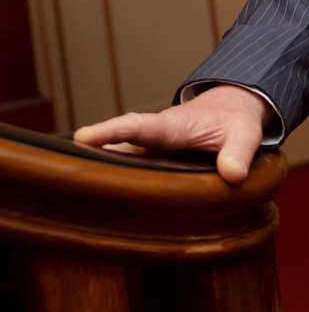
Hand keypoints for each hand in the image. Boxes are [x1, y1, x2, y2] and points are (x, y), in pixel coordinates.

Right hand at [73, 84, 268, 185]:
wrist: (232, 111)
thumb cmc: (236, 121)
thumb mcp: (246, 133)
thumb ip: (239, 153)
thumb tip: (233, 176)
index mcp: (173, 126)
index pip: (140, 127)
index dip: (114, 132)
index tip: (84, 136)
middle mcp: (153, 138)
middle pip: (116, 144)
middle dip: (91, 152)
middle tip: (59, 164)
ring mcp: (147, 151)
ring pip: (115, 158)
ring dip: (94, 168)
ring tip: (65, 187)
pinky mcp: (149, 162)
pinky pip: (125, 169)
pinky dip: (108, 179)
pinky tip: (88, 200)